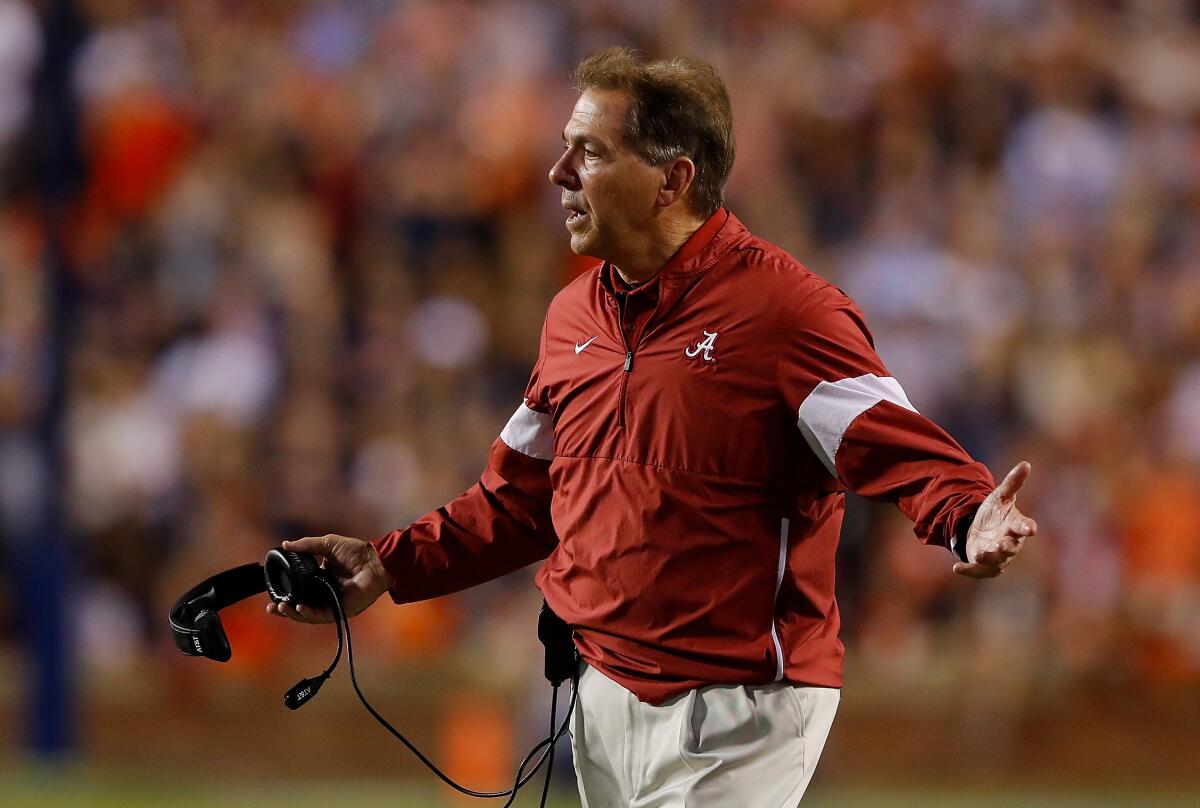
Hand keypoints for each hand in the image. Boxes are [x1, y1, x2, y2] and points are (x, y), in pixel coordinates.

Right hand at [266, 534, 391, 623]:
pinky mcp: (340, 610)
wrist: (376, 562)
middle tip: (271, 607)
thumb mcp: (327, 544)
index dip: (285, 593)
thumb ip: (307, 546)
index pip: (299, 589)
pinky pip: (321, 616)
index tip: (271, 593)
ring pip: (308, 613)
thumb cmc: (356, 551)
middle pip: (300, 605)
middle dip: (284, 609)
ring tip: (281, 608)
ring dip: (293, 613)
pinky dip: (309, 614)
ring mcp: (331, 602)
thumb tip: (285, 544)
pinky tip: (299, 609)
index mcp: (320, 578)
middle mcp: (324, 592)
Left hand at [954, 461, 1038, 579]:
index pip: (1024, 527)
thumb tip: (1026, 464)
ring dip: (989, 557)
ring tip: (980, 554)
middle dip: (1007, 547)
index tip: (1031, 528)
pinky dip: (968, 571)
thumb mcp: (1001, 496)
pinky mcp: (984, 566)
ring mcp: (998, 556)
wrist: (982, 530)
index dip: (1027, 527)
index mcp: (1015, 526)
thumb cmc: (997, 513)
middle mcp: (1009, 543)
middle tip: (1001, 544)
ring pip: (996, 560)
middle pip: (1011, 547)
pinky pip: (978, 571)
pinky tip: (956, 568)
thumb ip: (1013, 482)